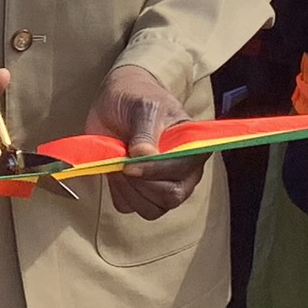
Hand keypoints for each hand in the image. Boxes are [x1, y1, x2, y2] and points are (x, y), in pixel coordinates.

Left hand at [86, 65, 199, 218]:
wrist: (118, 100)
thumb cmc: (137, 98)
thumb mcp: (143, 107)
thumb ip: (145, 131)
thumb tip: (144, 155)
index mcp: (192, 148)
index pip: (182, 172)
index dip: (155, 171)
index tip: (130, 164)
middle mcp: (183, 172)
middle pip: (170, 197)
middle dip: (141, 182)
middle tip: (122, 161)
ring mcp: (163, 185)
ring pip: (150, 209)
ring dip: (128, 189)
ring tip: (118, 162)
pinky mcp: (139, 191)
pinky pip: (129, 206)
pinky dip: (118, 192)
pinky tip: (115, 170)